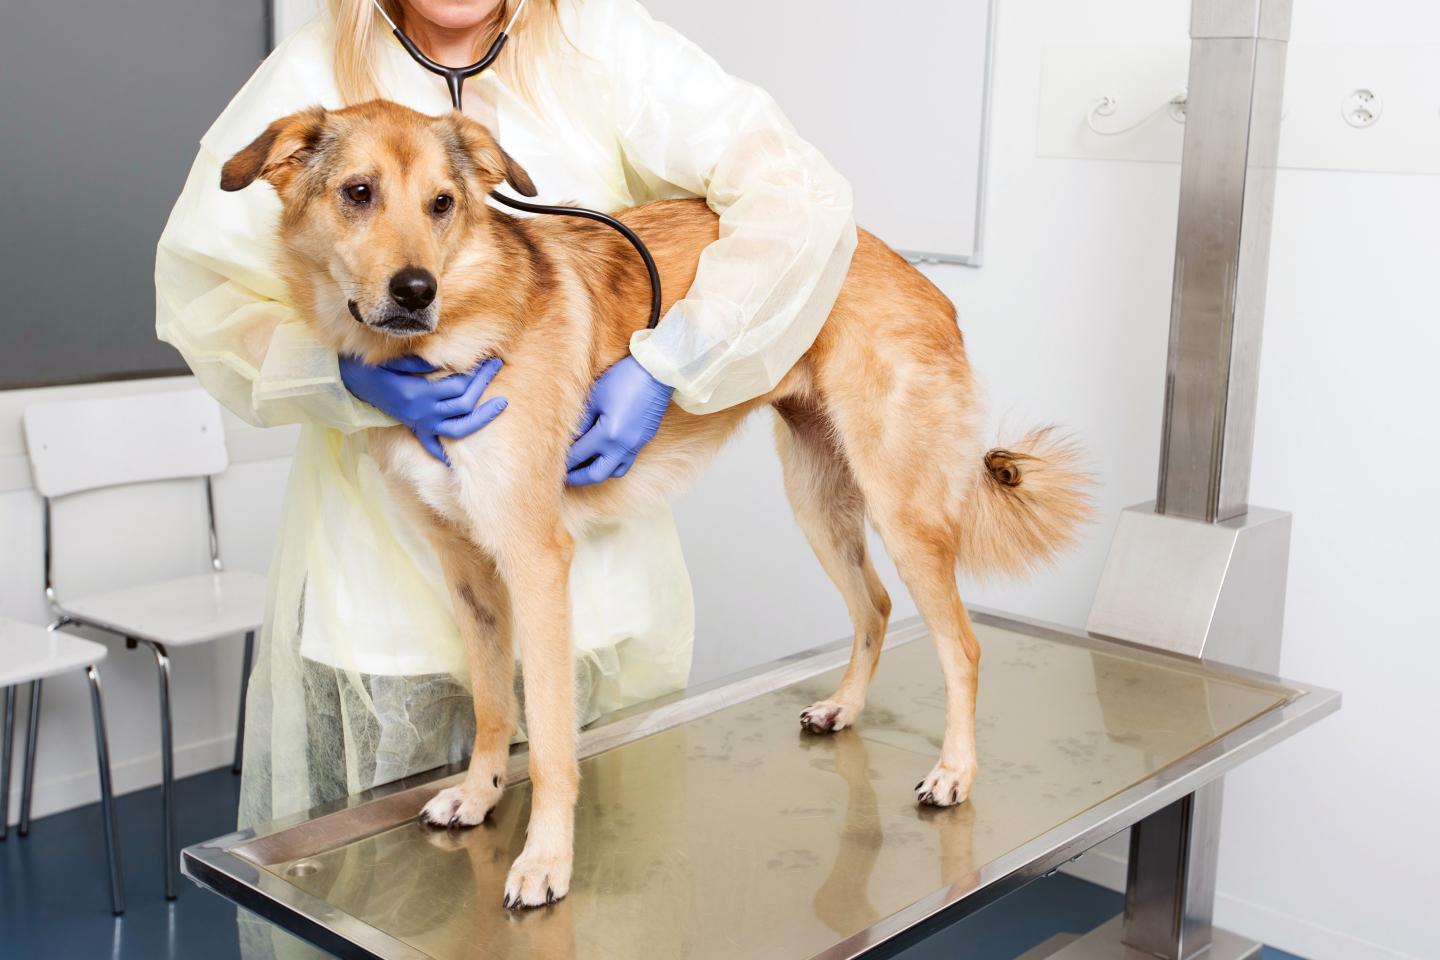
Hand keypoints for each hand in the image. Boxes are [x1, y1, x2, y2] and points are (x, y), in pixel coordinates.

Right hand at [339, 354, 506, 464]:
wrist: (356, 381)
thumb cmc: (378, 366)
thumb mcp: (397, 360)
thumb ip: (422, 360)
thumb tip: (449, 359)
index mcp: (419, 393)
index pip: (458, 385)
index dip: (477, 372)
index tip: (491, 358)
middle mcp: (423, 412)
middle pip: (463, 402)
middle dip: (483, 383)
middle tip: (497, 365)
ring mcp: (421, 423)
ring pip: (458, 428)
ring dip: (482, 418)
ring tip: (501, 404)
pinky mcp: (416, 428)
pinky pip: (434, 445)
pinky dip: (446, 452)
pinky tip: (463, 455)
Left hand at [566, 356, 672, 485]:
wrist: (657, 372)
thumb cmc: (624, 378)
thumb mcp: (596, 398)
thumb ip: (582, 422)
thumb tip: (572, 439)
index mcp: (608, 434)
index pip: (579, 455)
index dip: (564, 462)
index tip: (552, 464)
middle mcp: (623, 445)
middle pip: (596, 475)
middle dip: (578, 478)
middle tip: (565, 477)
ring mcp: (636, 445)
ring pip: (614, 472)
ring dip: (598, 473)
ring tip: (584, 468)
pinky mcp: (643, 440)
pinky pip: (626, 461)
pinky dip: (612, 463)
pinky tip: (603, 455)